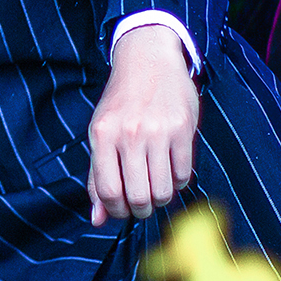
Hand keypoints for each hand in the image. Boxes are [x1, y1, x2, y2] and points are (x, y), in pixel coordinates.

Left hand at [86, 23, 198, 226]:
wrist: (148, 60)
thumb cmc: (121, 102)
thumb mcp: (100, 133)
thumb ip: (97, 176)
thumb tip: (98, 219)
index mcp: (103, 136)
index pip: (108, 191)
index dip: (116, 210)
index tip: (122, 210)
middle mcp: (129, 134)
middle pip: (138, 196)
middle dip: (141, 209)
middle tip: (142, 203)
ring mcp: (158, 131)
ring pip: (163, 190)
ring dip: (160, 199)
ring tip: (156, 188)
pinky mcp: (183, 129)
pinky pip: (183, 175)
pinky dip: (178, 182)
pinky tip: (170, 171)